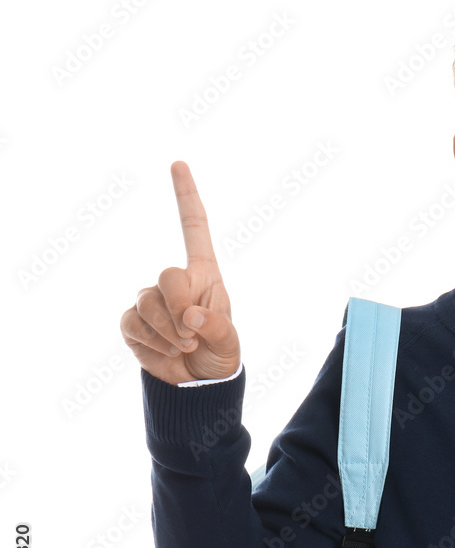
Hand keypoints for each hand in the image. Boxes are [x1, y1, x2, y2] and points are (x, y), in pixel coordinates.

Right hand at [121, 161, 240, 384]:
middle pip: (168, 275)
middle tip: (193, 334)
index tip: (178, 163)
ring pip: (148, 302)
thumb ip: (215, 326)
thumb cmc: (219, 355)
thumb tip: (189, 315)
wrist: (198, 385)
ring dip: (168, 331)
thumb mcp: (228, 342)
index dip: (186, 197)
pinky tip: (169, 353)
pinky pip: (133, 323)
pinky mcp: (132, 322)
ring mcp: (150, 300)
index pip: (194, 229)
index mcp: (204, 274)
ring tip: (185, 346)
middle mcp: (175, 281)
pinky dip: (153, 343)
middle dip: (180, 307)